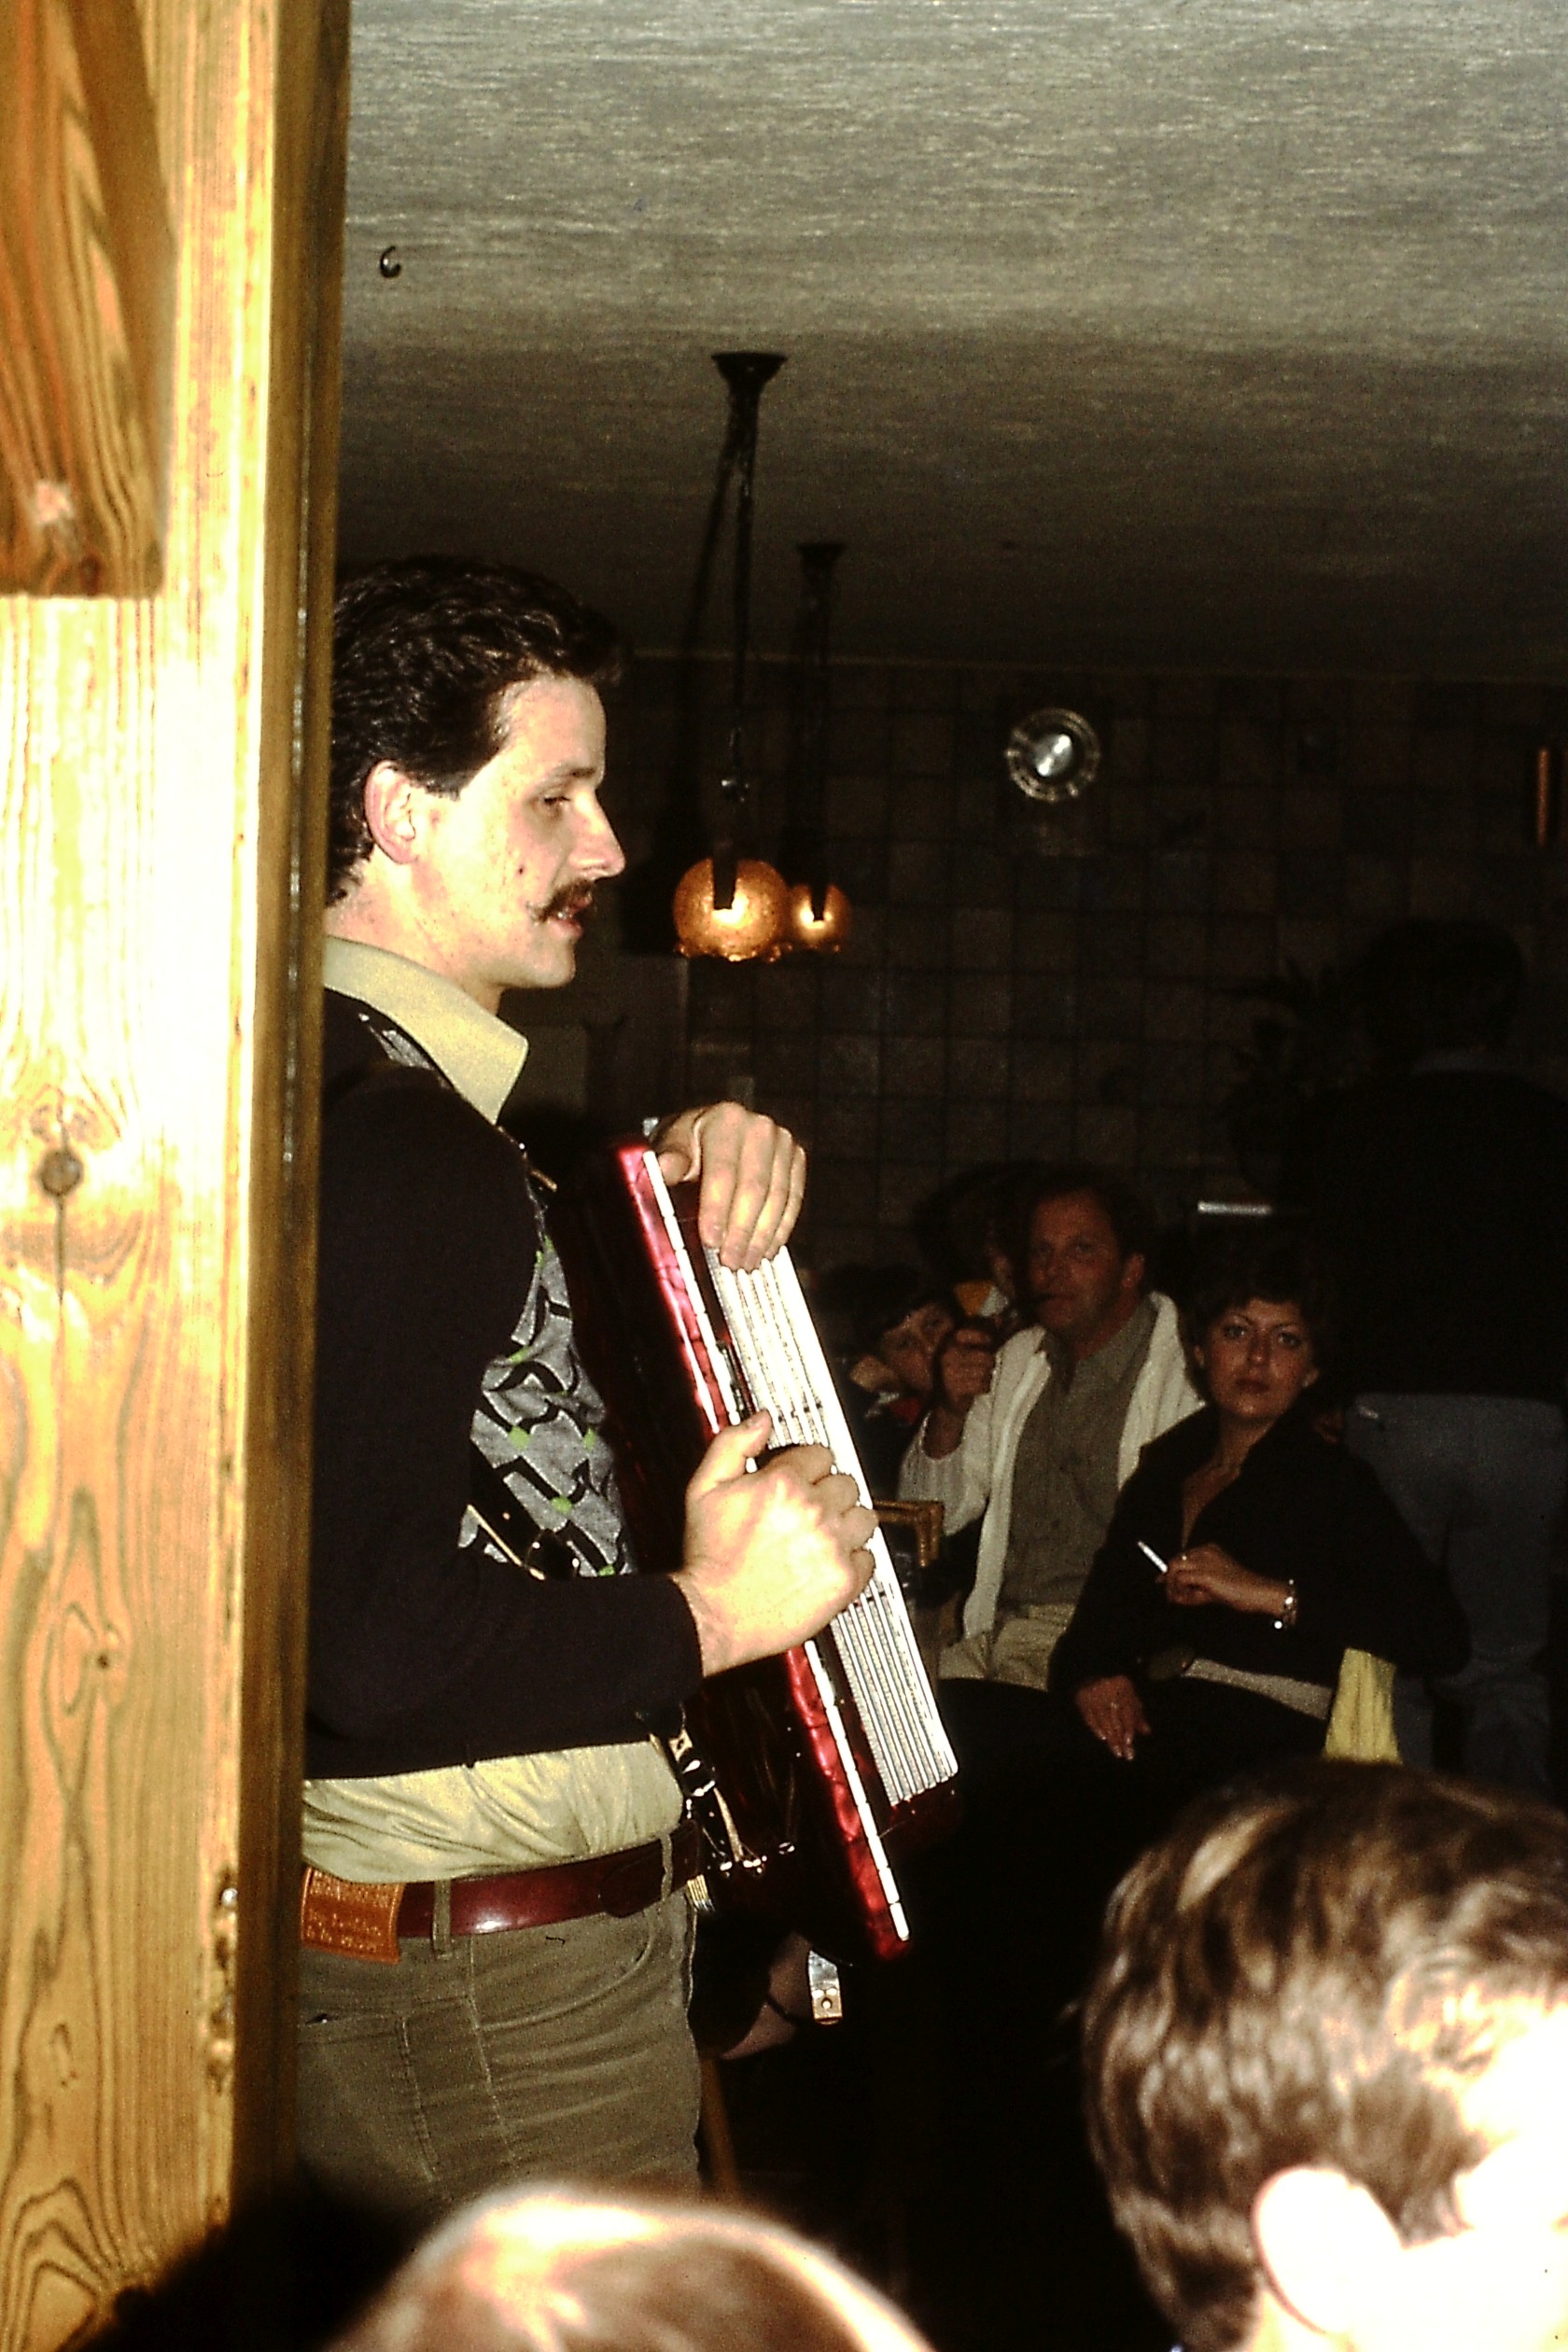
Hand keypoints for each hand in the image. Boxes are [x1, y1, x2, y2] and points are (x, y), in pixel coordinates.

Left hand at [653, 1103, 804, 1270]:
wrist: (714, 1129)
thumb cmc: (690, 1142)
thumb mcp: (672, 1145)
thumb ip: (669, 1159)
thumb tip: (663, 1170)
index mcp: (725, 1120)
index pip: (722, 1172)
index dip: (716, 1209)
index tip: (711, 1241)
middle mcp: (759, 1128)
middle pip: (754, 1188)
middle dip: (742, 1231)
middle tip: (730, 1262)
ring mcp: (782, 1142)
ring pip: (777, 1198)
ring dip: (762, 1236)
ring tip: (746, 1262)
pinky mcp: (796, 1158)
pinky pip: (793, 1200)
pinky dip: (780, 1229)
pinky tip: (767, 1250)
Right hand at [675, 1413, 875, 1673]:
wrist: (712, 1614)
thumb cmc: (708, 1556)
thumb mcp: (703, 1488)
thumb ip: (732, 1444)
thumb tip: (760, 1421)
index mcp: (783, 1484)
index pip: (820, 1455)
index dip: (807, 1465)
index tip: (801, 1477)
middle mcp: (814, 1512)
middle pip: (846, 1483)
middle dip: (828, 1493)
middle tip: (810, 1509)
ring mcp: (833, 1546)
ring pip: (865, 1517)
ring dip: (848, 1522)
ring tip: (825, 1534)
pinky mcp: (844, 1580)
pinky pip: (869, 1558)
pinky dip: (854, 1560)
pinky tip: (830, 1562)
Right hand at [936, 1326, 994, 1413]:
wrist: (948, 1401)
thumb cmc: (964, 1371)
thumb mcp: (973, 1349)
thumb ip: (987, 1332)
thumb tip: (1001, 1317)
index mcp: (949, 1342)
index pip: (970, 1334)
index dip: (984, 1338)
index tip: (989, 1342)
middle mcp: (947, 1355)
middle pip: (985, 1357)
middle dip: (989, 1363)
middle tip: (983, 1367)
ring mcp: (949, 1373)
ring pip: (985, 1372)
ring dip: (987, 1377)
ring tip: (978, 1378)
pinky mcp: (954, 1389)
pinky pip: (982, 1385)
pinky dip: (984, 1387)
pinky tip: (977, 1387)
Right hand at [1076, 1674, 1150, 1762]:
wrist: (1090, 1672)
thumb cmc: (1115, 1687)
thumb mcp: (1129, 1695)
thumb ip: (1137, 1713)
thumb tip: (1147, 1732)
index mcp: (1122, 1690)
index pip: (1127, 1712)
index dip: (1128, 1727)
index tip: (1129, 1742)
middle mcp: (1108, 1694)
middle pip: (1116, 1720)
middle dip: (1121, 1739)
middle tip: (1126, 1755)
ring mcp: (1095, 1698)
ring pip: (1104, 1722)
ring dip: (1111, 1738)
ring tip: (1117, 1752)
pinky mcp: (1083, 1701)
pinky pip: (1090, 1717)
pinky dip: (1096, 1728)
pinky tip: (1102, 1738)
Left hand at [1164, 1543, 1288, 1617]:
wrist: (1258, 1593)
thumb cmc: (1240, 1592)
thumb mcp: (1212, 1589)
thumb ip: (1192, 1589)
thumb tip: (1172, 1596)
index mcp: (1209, 1550)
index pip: (1181, 1558)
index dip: (1170, 1572)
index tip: (1163, 1583)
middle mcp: (1204, 1551)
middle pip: (1175, 1562)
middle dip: (1169, 1581)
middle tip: (1172, 1597)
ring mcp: (1204, 1561)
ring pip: (1174, 1569)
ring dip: (1173, 1588)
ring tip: (1182, 1600)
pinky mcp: (1204, 1574)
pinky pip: (1180, 1580)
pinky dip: (1180, 1592)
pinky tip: (1188, 1600)